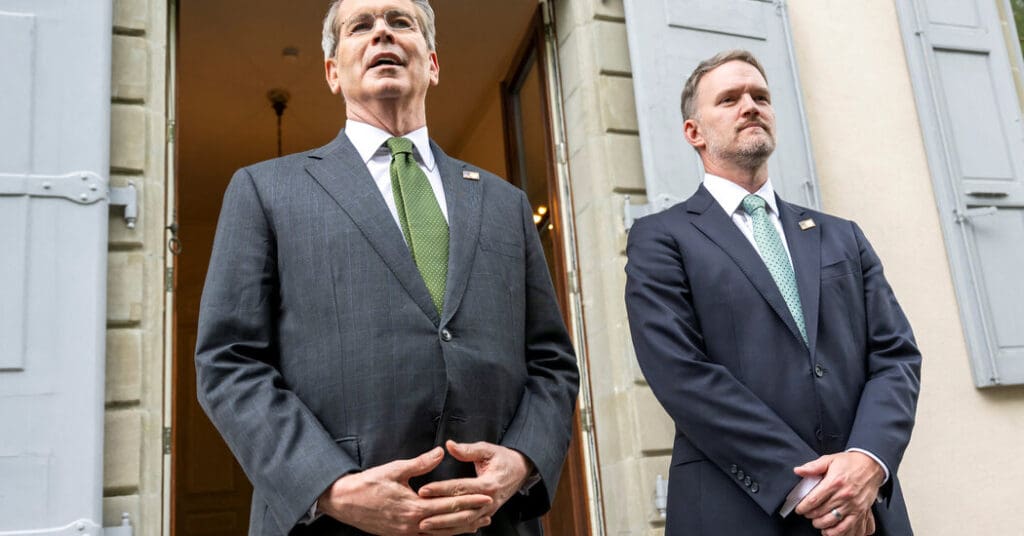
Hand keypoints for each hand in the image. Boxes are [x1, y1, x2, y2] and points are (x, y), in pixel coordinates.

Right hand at [318, 447, 493, 534]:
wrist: (343, 502)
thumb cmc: (368, 484)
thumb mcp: (395, 469)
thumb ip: (421, 463)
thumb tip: (442, 451)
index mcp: (414, 507)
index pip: (449, 505)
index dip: (469, 500)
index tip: (486, 496)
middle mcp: (413, 524)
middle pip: (449, 522)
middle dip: (471, 516)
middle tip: (490, 511)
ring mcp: (407, 532)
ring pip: (440, 532)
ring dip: (460, 528)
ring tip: (478, 524)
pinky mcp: (401, 534)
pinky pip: (428, 535)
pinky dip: (443, 532)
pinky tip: (452, 529)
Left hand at [416, 440, 533, 531]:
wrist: (521, 471)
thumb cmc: (503, 458)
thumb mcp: (488, 449)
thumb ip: (468, 449)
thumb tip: (449, 445)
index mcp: (488, 484)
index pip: (460, 488)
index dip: (440, 489)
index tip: (423, 490)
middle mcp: (488, 501)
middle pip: (460, 511)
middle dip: (439, 514)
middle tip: (419, 516)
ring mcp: (488, 511)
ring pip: (463, 522)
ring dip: (443, 526)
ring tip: (425, 527)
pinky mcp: (485, 515)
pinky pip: (468, 525)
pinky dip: (453, 530)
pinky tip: (438, 531)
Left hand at [793, 452, 883, 535]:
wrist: (872, 465)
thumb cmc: (850, 463)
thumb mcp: (830, 459)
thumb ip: (813, 467)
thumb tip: (798, 470)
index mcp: (834, 482)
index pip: (814, 499)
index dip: (803, 507)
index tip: (799, 509)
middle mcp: (844, 495)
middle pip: (821, 512)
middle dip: (810, 515)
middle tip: (807, 514)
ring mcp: (853, 505)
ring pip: (833, 521)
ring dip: (821, 524)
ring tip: (816, 521)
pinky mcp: (861, 511)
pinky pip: (848, 527)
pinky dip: (837, 532)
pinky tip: (830, 530)